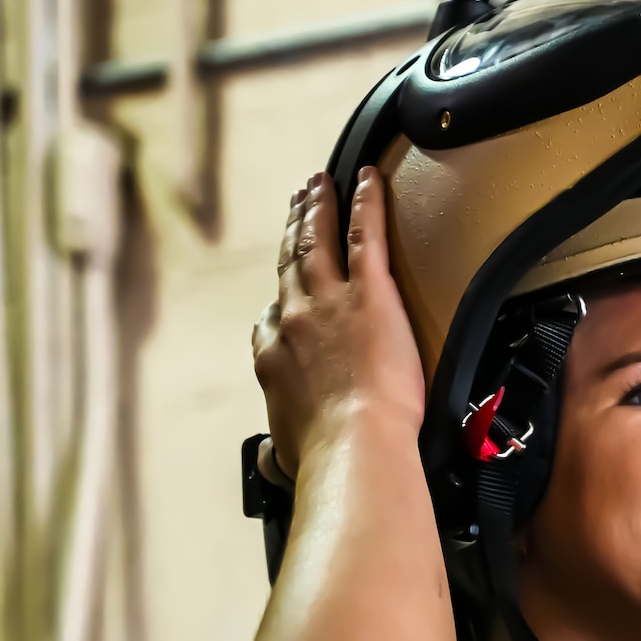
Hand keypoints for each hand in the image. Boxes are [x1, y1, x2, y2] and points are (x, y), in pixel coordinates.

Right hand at [253, 168, 423, 479]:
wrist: (354, 445)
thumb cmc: (328, 457)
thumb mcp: (291, 453)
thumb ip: (283, 447)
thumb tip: (275, 460)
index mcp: (274, 359)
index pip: (271, 321)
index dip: (278, 302)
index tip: (284, 295)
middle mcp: (294, 320)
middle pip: (290, 265)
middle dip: (291, 231)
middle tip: (294, 205)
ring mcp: (328, 302)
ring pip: (318, 241)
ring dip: (316, 209)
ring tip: (317, 184)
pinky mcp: (369, 292)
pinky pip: (366, 235)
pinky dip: (365, 203)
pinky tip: (366, 179)